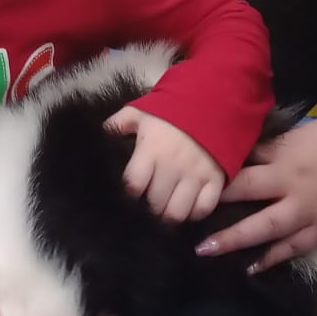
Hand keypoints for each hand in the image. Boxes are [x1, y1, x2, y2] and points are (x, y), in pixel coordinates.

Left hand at [106, 106, 223, 222]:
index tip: (131, 194)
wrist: (212, 100)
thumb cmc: (172, 110)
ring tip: (165, 211)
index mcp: (151, 150)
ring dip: (169, 215)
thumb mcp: (141, 111)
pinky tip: (187, 209)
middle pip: (154, 203)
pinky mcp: (215, 179)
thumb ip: (119, 123)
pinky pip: (203, 209)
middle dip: (149, 208)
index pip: (133, 185)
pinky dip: (194, 214)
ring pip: (177, 213)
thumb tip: (101, 134)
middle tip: (149, 207)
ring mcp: (195, 175)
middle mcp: (172, 166)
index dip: (129, 194)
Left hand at [196, 115, 316, 271]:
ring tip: (204, 250)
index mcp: (287, 159)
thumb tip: (245, 153)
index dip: (213, 174)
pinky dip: (270, 259)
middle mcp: (292, 188)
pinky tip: (250, 267)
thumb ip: (276, 147)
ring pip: (262, 231)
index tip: (186, 179)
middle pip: (243, 197)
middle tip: (180, 217)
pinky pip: (291, 250)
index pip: (241, 166)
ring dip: (232, 241)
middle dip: (212, 207)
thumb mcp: (308, 133)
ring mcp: (308, 215)